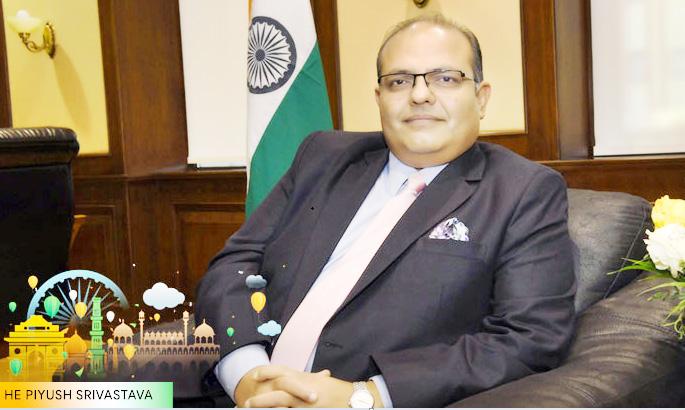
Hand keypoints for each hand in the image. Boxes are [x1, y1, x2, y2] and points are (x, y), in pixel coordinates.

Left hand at [247, 366, 383, 407]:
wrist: (354, 400)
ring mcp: (305, 403)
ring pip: (280, 404)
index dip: (268, 372)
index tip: (254, 375)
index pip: (282, 371)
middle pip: (277, 390)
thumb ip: (312, 379)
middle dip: (260, 396)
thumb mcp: (322, 382)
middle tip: (246, 402)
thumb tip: (313, 375)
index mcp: (304, 379)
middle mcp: (302, 389)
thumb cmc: (338, 391)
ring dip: (265, 407)